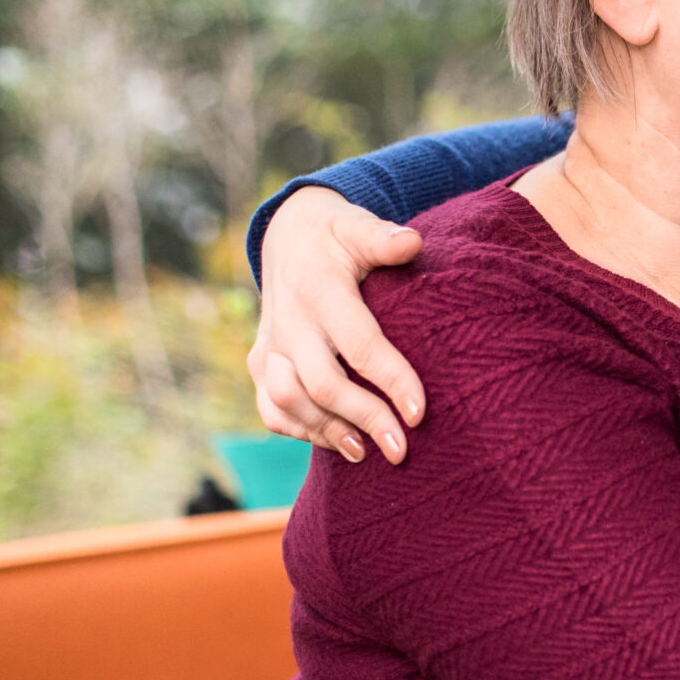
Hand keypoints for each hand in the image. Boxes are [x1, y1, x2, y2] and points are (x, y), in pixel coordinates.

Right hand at [248, 187, 426, 463]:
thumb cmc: (336, 236)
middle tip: (402, 450)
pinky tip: (338, 443)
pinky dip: (301, 431)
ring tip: (368, 453)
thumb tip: (411, 242)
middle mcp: (289, 323)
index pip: (360, 344)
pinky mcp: (258, 364)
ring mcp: (269, 347)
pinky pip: (271, 409)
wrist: (287, 238)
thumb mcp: (357, 227)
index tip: (420, 414)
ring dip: (329, 431)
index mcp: (319, 291)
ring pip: (289, 402)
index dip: (392, 380)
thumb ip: (384, 238)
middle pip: (323, 383)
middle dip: (365, 419)